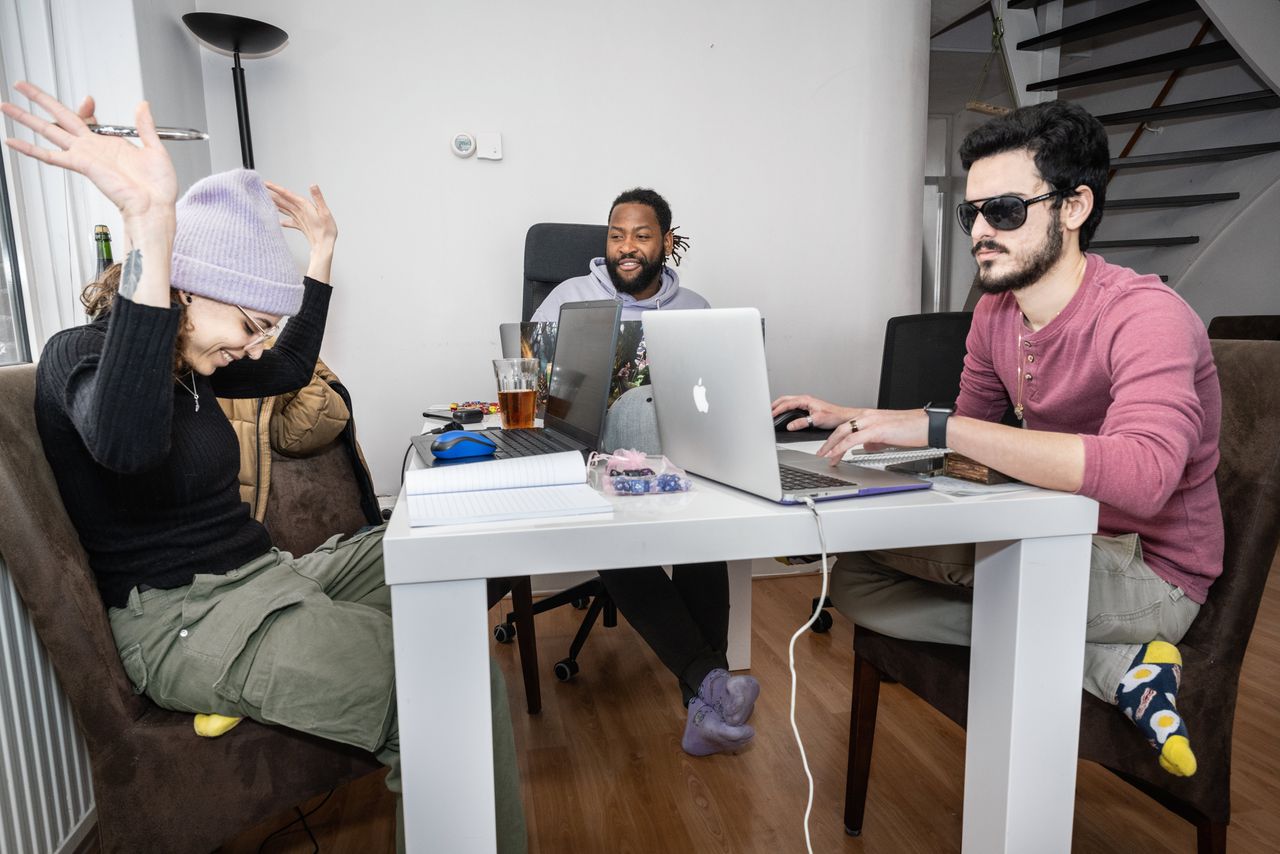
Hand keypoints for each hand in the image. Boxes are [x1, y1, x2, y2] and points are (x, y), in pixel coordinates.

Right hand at [1, 82, 175, 239]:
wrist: (155, 206)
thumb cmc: (158, 187)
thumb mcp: (155, 149)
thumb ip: (146, 126)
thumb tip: (143, 105)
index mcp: (110, 144)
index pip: (87, 118)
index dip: (85, 107)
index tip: (88, 100)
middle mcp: (93, 148)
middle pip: (59, 118)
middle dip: (39, 100)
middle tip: (20, 85)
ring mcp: (85, 156)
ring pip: (49, 132)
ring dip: (26, 118)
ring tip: (5, 106)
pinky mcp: (81, 165)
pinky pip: (50, 156)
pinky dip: (30, 149)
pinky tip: (12, 141)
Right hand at [770, 394, 856, 430]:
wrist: (843, 417)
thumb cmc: (834, 416)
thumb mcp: (816, 420)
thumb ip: (802, 423)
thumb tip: (790, 425)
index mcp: (806, 400)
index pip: (786, 403)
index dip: (777, 410)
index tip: (770, 415)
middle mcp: (805, 400)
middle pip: (785, 399)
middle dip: (775, 405)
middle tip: (767, 411)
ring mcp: (806, 402)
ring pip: (788, 401)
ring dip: (779, 405)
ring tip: (772, 412)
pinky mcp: (808, 407)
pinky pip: (793, 405)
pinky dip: (785, 408)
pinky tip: (784, 413)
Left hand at [816, 407, 928, 463]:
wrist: (929, 426)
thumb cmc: (913, 430)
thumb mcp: (889, 435)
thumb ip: (876, 439)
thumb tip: (867, 446)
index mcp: (871, 416)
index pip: (847, 425)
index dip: (835, 437)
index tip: (828, 447)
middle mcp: (868, 416)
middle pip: (840, 427)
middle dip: (828, 441)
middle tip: (821, 453)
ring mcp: (872, 421)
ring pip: (843, 432)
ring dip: (831, 446)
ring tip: (825, 457)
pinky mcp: (876, 429)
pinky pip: (852, 440)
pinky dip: (841, 448)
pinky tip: (836, 456)